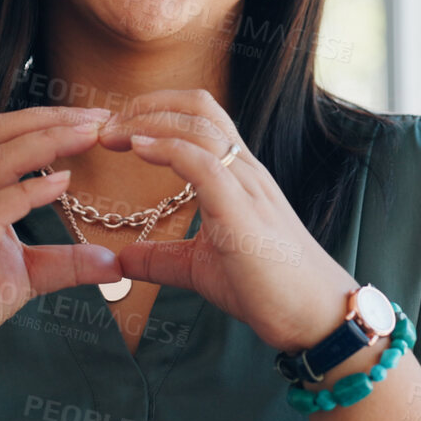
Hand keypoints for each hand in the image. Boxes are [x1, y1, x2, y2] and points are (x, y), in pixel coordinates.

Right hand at [0, 106, 125, 381]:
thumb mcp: (24, 277)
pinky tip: (61, 183)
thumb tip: (112, 263)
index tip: (94, 118)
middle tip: (100, 117)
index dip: (48, 120)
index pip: (4, 136)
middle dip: (52, 120)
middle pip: (1, 135)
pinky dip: (28, 190)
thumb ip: (64, 264)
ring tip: (88, 135)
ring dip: (46, 142)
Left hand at [97, 89, 357, 351]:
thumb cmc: (268, 287)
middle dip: (147, 105)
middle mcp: (244, 171)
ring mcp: (247, 187)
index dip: (154, 111)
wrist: (314, 315)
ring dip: (149, 122)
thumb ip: (161, 258)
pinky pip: (205, 163)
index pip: (199, 117)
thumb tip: (121, 260)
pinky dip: (168, 149)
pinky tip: (139, 150)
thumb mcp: (199, 267)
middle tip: (106, 125)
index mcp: (237, 176)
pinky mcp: (243, 212)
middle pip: (198, 107)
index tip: (115, 129)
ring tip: (112, 134)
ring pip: (200, 126)